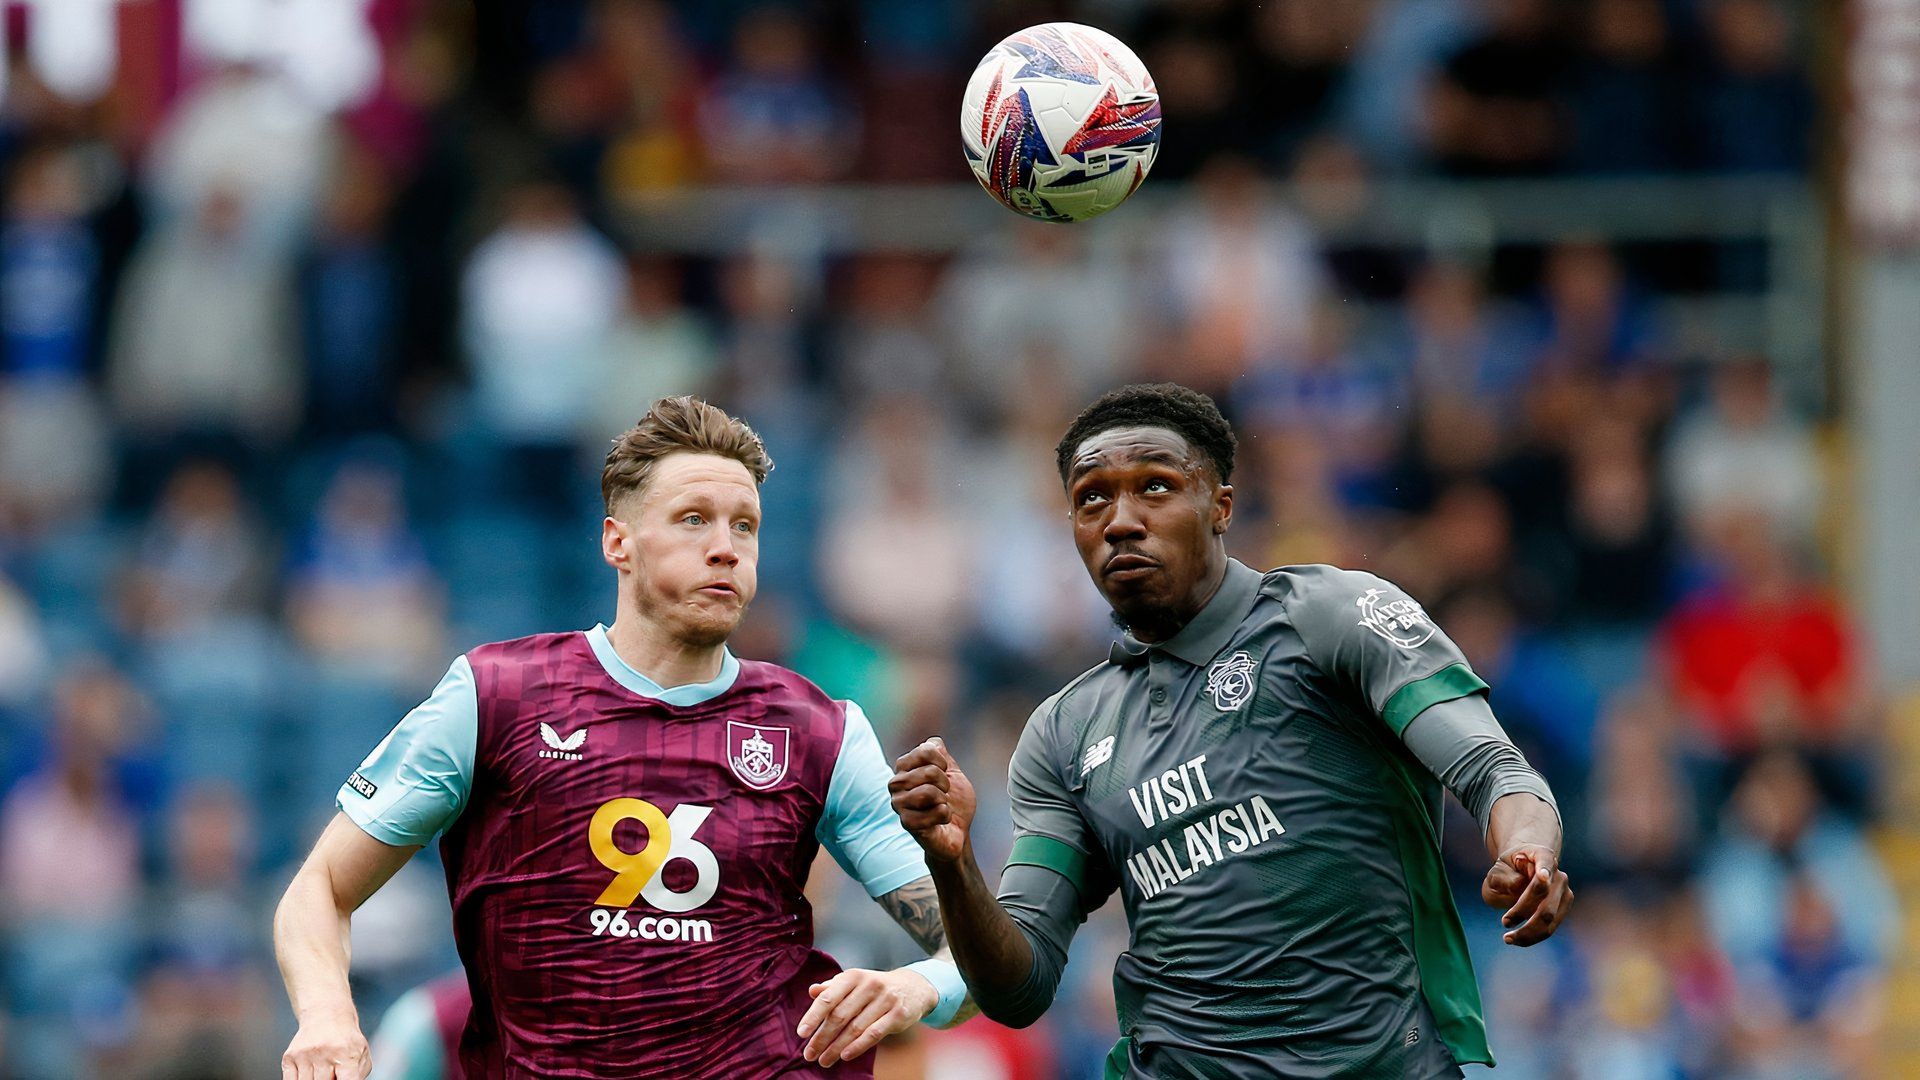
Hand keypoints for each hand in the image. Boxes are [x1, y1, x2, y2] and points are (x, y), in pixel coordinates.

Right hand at [282, 1013, 369, 1079]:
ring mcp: (305, 1055)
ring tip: (322, 1070)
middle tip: (331, 1072)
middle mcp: (324, 1053)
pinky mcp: (289, 1057)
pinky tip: (308, 1073)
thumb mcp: (361, 1055)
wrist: (326, 1015)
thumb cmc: (346, 1040)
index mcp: (347, 1055)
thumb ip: (357, 1076)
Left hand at [795, 967, 937, 1066]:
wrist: (914, 987)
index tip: (801, 1033)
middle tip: (809, 1054)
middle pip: (839, 1016)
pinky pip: (873, 1034)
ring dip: (836, 1047)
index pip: (828, 998)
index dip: (813, 1016)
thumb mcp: (855, 982)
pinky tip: (845, 1056)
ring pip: (855, 1028)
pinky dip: (858, 1046)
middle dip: (822, 1037)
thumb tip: (812, 991)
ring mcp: (885, 1000)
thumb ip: (833, 987)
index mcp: (853, 976)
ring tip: (824, 1060)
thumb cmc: (875, 987)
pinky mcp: (897, 1015)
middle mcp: (868, 985)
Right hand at [890, 737, 975, 864]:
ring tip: (941, 806)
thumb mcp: (953, 771)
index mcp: (904, 767)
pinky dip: (946, 815)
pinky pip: (937, 812)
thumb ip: (941, 753)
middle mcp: (896, 784)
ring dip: (944, 800)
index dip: (943, 762)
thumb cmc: (953, 800)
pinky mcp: (907, 823)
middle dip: (945, 783)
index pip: (926, 750)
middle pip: (929, 771)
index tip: (944, 774)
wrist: (958, 830)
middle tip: (943, 794)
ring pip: (930, 792)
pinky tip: (940, 821)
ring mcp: (899, 804)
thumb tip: (932, 742)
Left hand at [1482, 845, 1572, 945]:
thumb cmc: (1508, 869)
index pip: (1545, 861)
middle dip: (1523, 912)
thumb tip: (1518, 886)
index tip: (1542, 876)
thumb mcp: (1499, 869)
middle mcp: (1558, 874)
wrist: (1523, 871)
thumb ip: (1503, 877)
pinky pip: (1550, 927)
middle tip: (1504, 922)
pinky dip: (1533, 936)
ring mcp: (1565, 893)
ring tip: (1508, 938)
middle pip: (1544, 897)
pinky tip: (1517, 939)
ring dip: (1529, 932)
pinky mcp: (1564, 909)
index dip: (1545, 869)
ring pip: (1550, 918)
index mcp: (1542, 855)